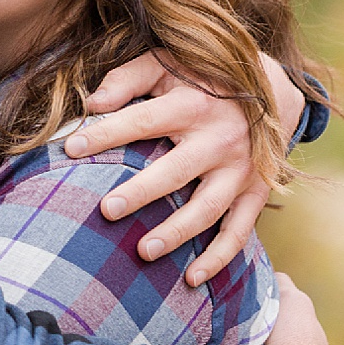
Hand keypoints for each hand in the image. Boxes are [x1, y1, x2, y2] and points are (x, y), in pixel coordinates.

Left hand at [70, 51, 304, 286]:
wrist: (272, 89)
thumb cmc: (202, 78)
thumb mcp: (167, 64)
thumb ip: (128, 78)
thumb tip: (92, 103)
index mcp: (193, 104)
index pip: (142, 120)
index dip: (106, 134)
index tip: (71, 148)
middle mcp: (219, 139)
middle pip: (176, 171)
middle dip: (142, 192)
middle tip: (107, 210)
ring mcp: (240, 170)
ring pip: (208, 208)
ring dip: (177, 233)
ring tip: (143, 251)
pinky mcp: (255, 192)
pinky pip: (239, 231)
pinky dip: (219, 258)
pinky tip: (192, 279)